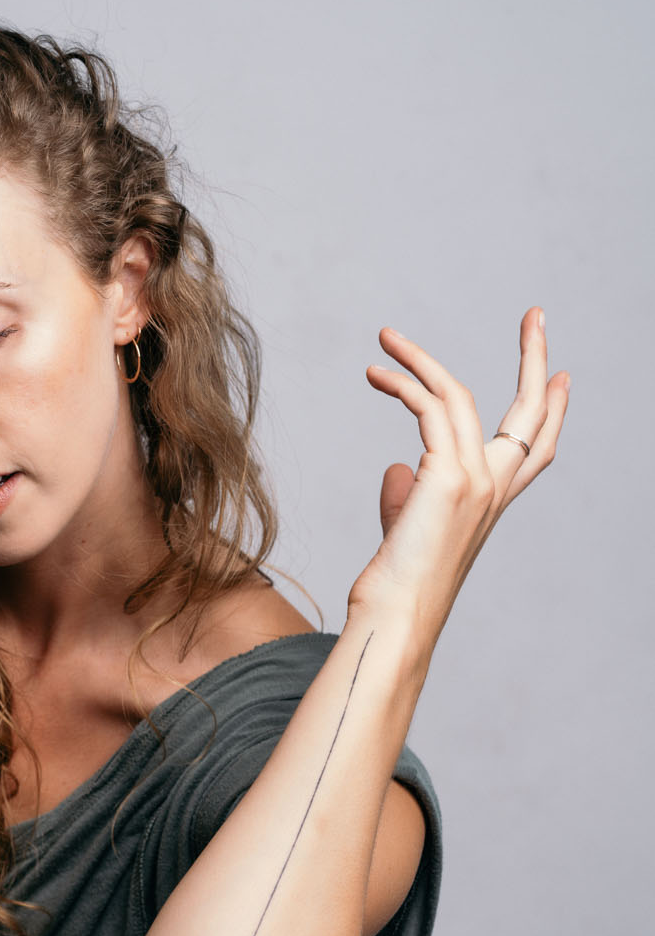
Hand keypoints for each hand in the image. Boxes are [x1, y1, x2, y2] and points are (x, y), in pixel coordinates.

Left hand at [347, 306, 569, 648]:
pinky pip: (427, 407)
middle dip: (534, 358)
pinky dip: (401, 384)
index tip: (560, 375)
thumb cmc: (394, 590)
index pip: (534, 450)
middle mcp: (493, 489)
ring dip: (420, 360)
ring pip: (459, 396)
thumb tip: (398, 467)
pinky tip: (376, 375)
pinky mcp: (447, 477)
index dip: (552, 411)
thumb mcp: (405, 533)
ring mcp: (475, 481)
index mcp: (491, 505)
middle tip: (535, 316)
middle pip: (530, 412)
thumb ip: (406, 498)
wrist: (395, 620)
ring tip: (387, 336)